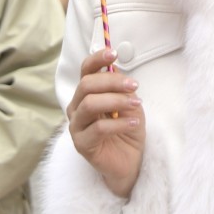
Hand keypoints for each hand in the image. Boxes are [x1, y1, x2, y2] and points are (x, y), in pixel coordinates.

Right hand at [66, 49, 145, 198]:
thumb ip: (119, 85)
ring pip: (89, 104)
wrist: (130, 159)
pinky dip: (119, 123)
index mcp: (86, 93)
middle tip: (134, 85)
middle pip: (86, 85)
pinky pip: (98, 128)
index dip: (97, 59)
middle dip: (112, 82)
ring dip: (116, 100)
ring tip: (136, 104)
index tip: (114, 54)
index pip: (85, 70)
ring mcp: (76, 126)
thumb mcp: (128, 100)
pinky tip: (134, 123)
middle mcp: (76, 107)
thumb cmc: (127, 126)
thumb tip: (114, 66)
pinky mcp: (81, 145)